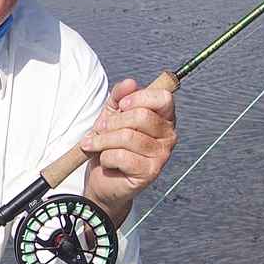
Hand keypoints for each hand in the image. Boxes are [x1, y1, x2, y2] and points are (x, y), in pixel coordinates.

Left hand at [82, 76, 177, 226]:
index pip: (163, 98)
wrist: (103, 181)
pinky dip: (106, 158)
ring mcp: (161, 155)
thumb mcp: (111, 116)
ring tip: (95, 145)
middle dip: (112, 122)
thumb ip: (120, 97)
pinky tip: (106, 162)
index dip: (139, 98)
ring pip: (127, 137)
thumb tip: (130, 83)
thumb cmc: (110, 146)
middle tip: (100, 130)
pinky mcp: (150, 172)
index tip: (121, 106)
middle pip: (141, 116)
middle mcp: (168, 135)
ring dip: (103, 141)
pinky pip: (121, 156)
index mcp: (163, 118)